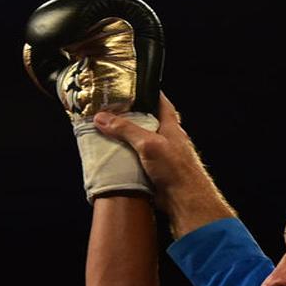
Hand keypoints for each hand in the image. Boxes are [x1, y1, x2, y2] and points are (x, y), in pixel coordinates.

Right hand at [93, 94, 235, 237]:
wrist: (183, 198)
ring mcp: (161, 157)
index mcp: (170, 126)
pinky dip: (126, 161)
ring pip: (141, 144)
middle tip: (112, 114)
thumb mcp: (148, 143)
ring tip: (107, 136)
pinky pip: (137, 163)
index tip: (133, 87)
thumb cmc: (174, 168)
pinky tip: (114, 161)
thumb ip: (125, 130)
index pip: (161, 102)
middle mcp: (166, 139)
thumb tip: (102, 118)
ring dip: (126, 142)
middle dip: (131, 119)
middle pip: (147, 123)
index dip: (149, 93)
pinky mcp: (154, 173)